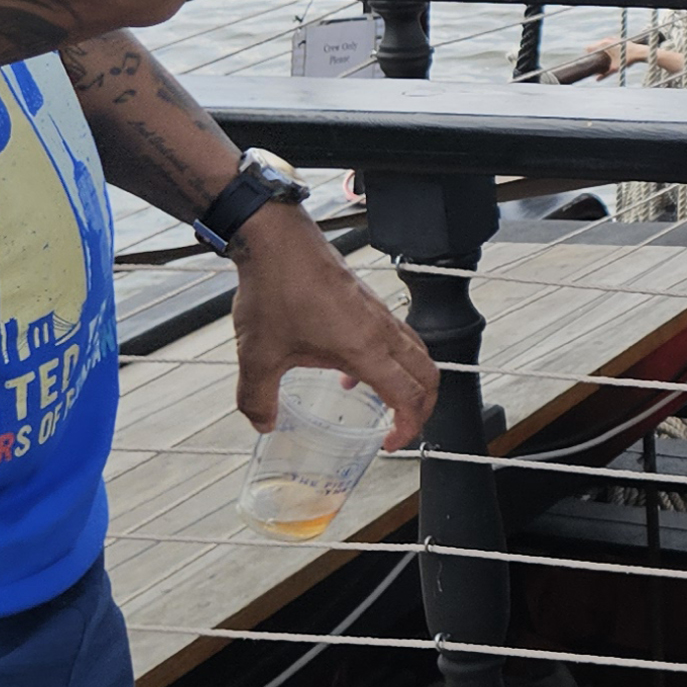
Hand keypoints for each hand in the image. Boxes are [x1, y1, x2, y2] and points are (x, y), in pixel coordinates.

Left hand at [229, 206, 435, 447]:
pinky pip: (399, 337)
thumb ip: (257, 399)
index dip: (409, 428)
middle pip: (429, 375)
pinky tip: (350, 369)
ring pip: (419, 354)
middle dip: (424, 409)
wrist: (277, 242)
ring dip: (411, 383)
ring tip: (381, 403)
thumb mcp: (257, 356)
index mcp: (365, 350)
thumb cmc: (274, 291)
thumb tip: (263, 424)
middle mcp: (382, 332)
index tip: (390, 444)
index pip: (410, 396)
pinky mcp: (369, 302)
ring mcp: (379, 314)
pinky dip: (393, 360)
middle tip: (401, 429)